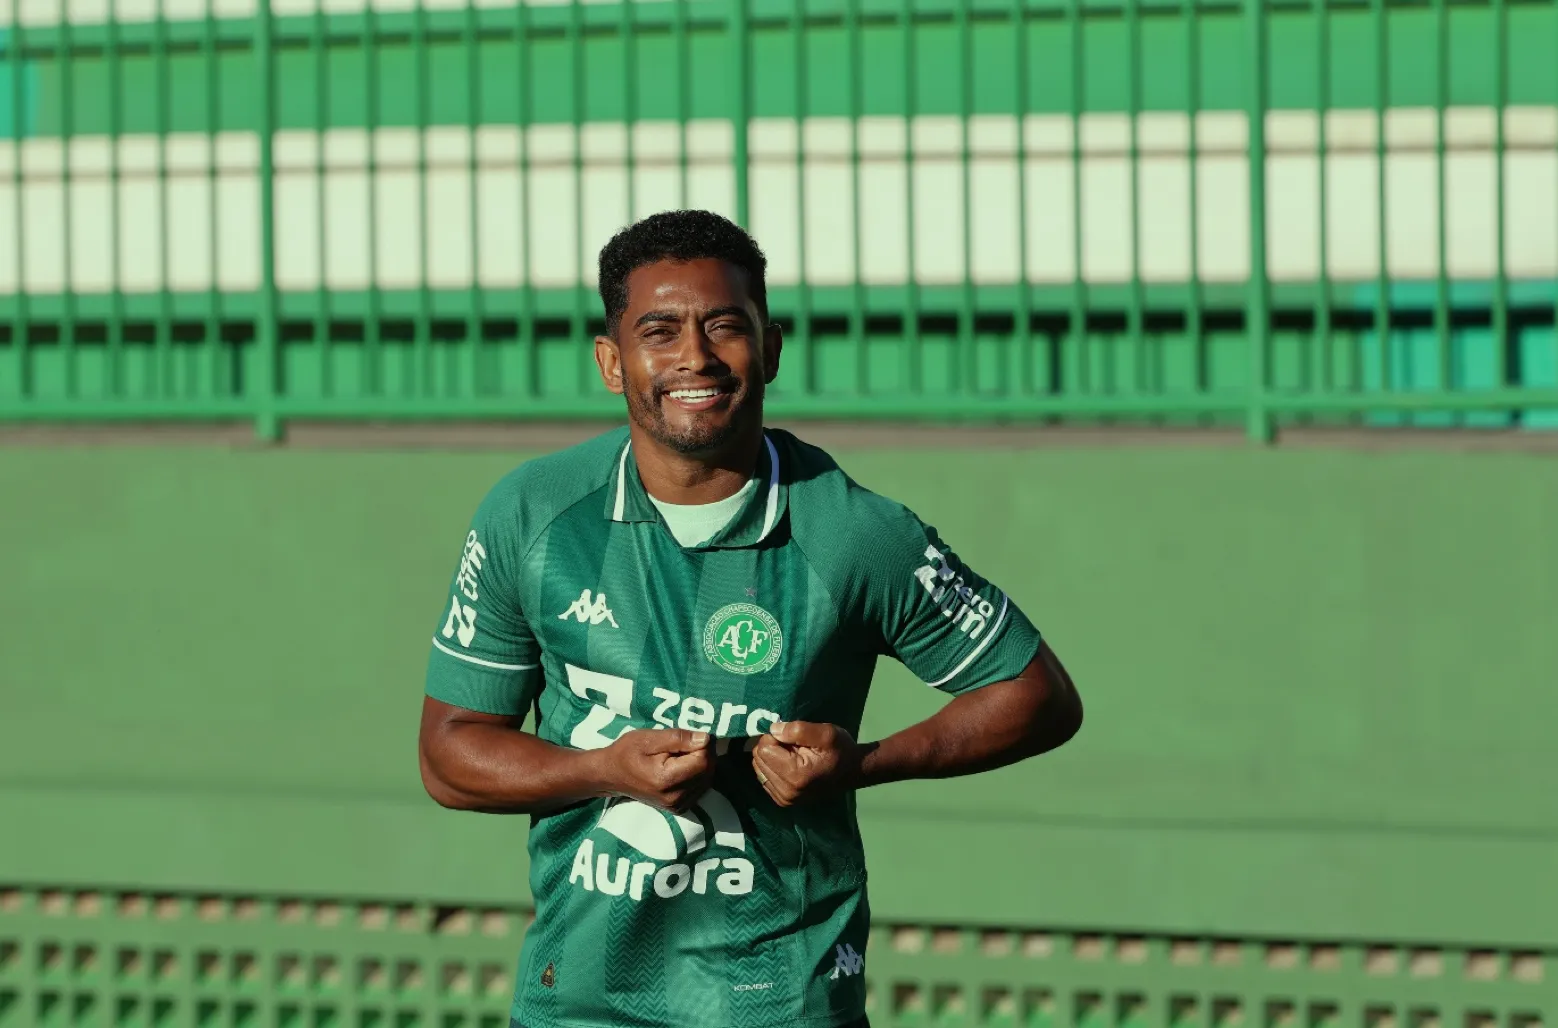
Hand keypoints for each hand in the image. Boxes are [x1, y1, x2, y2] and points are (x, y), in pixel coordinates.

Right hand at [597, 729, 714, 812]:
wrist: (611, 775)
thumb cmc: (627, 752)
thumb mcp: (648, 738)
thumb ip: (678, 738)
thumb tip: (706, 738)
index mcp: (666, 779)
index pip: (703, 760)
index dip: (702, 744)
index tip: (690, 736)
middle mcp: (675, 797)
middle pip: (708, 771)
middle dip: (704, 753)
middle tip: (687, 742)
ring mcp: (678, 805)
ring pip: (708, 779)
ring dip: (702, 763)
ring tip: (682, 754)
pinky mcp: (680, 808)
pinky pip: (701, 787)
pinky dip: (698, 774)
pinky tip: (683, 767)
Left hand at [751, 721, 861, 806]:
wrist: (854, 771)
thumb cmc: (841, 750)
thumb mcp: (826, 733)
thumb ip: (798, 730)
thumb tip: (772, 729)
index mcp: (795, 775)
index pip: (764, 749)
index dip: (775, 737)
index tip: (792, 737)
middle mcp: (785, 791)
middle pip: (758, 759)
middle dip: (772, 747)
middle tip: (793, 746)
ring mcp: (784, 799)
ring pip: (759, 768)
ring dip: (772, 757)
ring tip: (793, 755)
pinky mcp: (783, 801)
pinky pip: (764, 778)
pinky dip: (773, 767)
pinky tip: (789, 764)